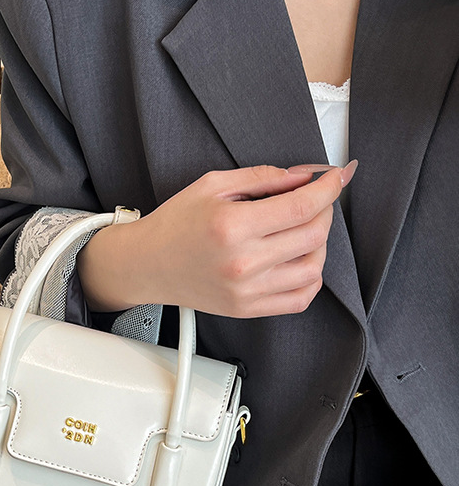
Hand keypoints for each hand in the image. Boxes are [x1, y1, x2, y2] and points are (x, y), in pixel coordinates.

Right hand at [78, 162, 356, 317]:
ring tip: (302, 231)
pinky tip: (298, 261)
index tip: (337, 177)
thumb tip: (304, 176)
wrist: (148, 264)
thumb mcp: (212, 185)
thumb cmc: (175, 224)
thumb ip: (262, 177)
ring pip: (314, 268)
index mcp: (232, 226)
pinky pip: (300, 299)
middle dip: (324, 210)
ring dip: (320, 245)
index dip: (329, 188)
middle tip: (314, 200)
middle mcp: (242, 262)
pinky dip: (311, 278)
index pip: (302, 207)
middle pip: (314, 235)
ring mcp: (246, 290)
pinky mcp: (247, 309)